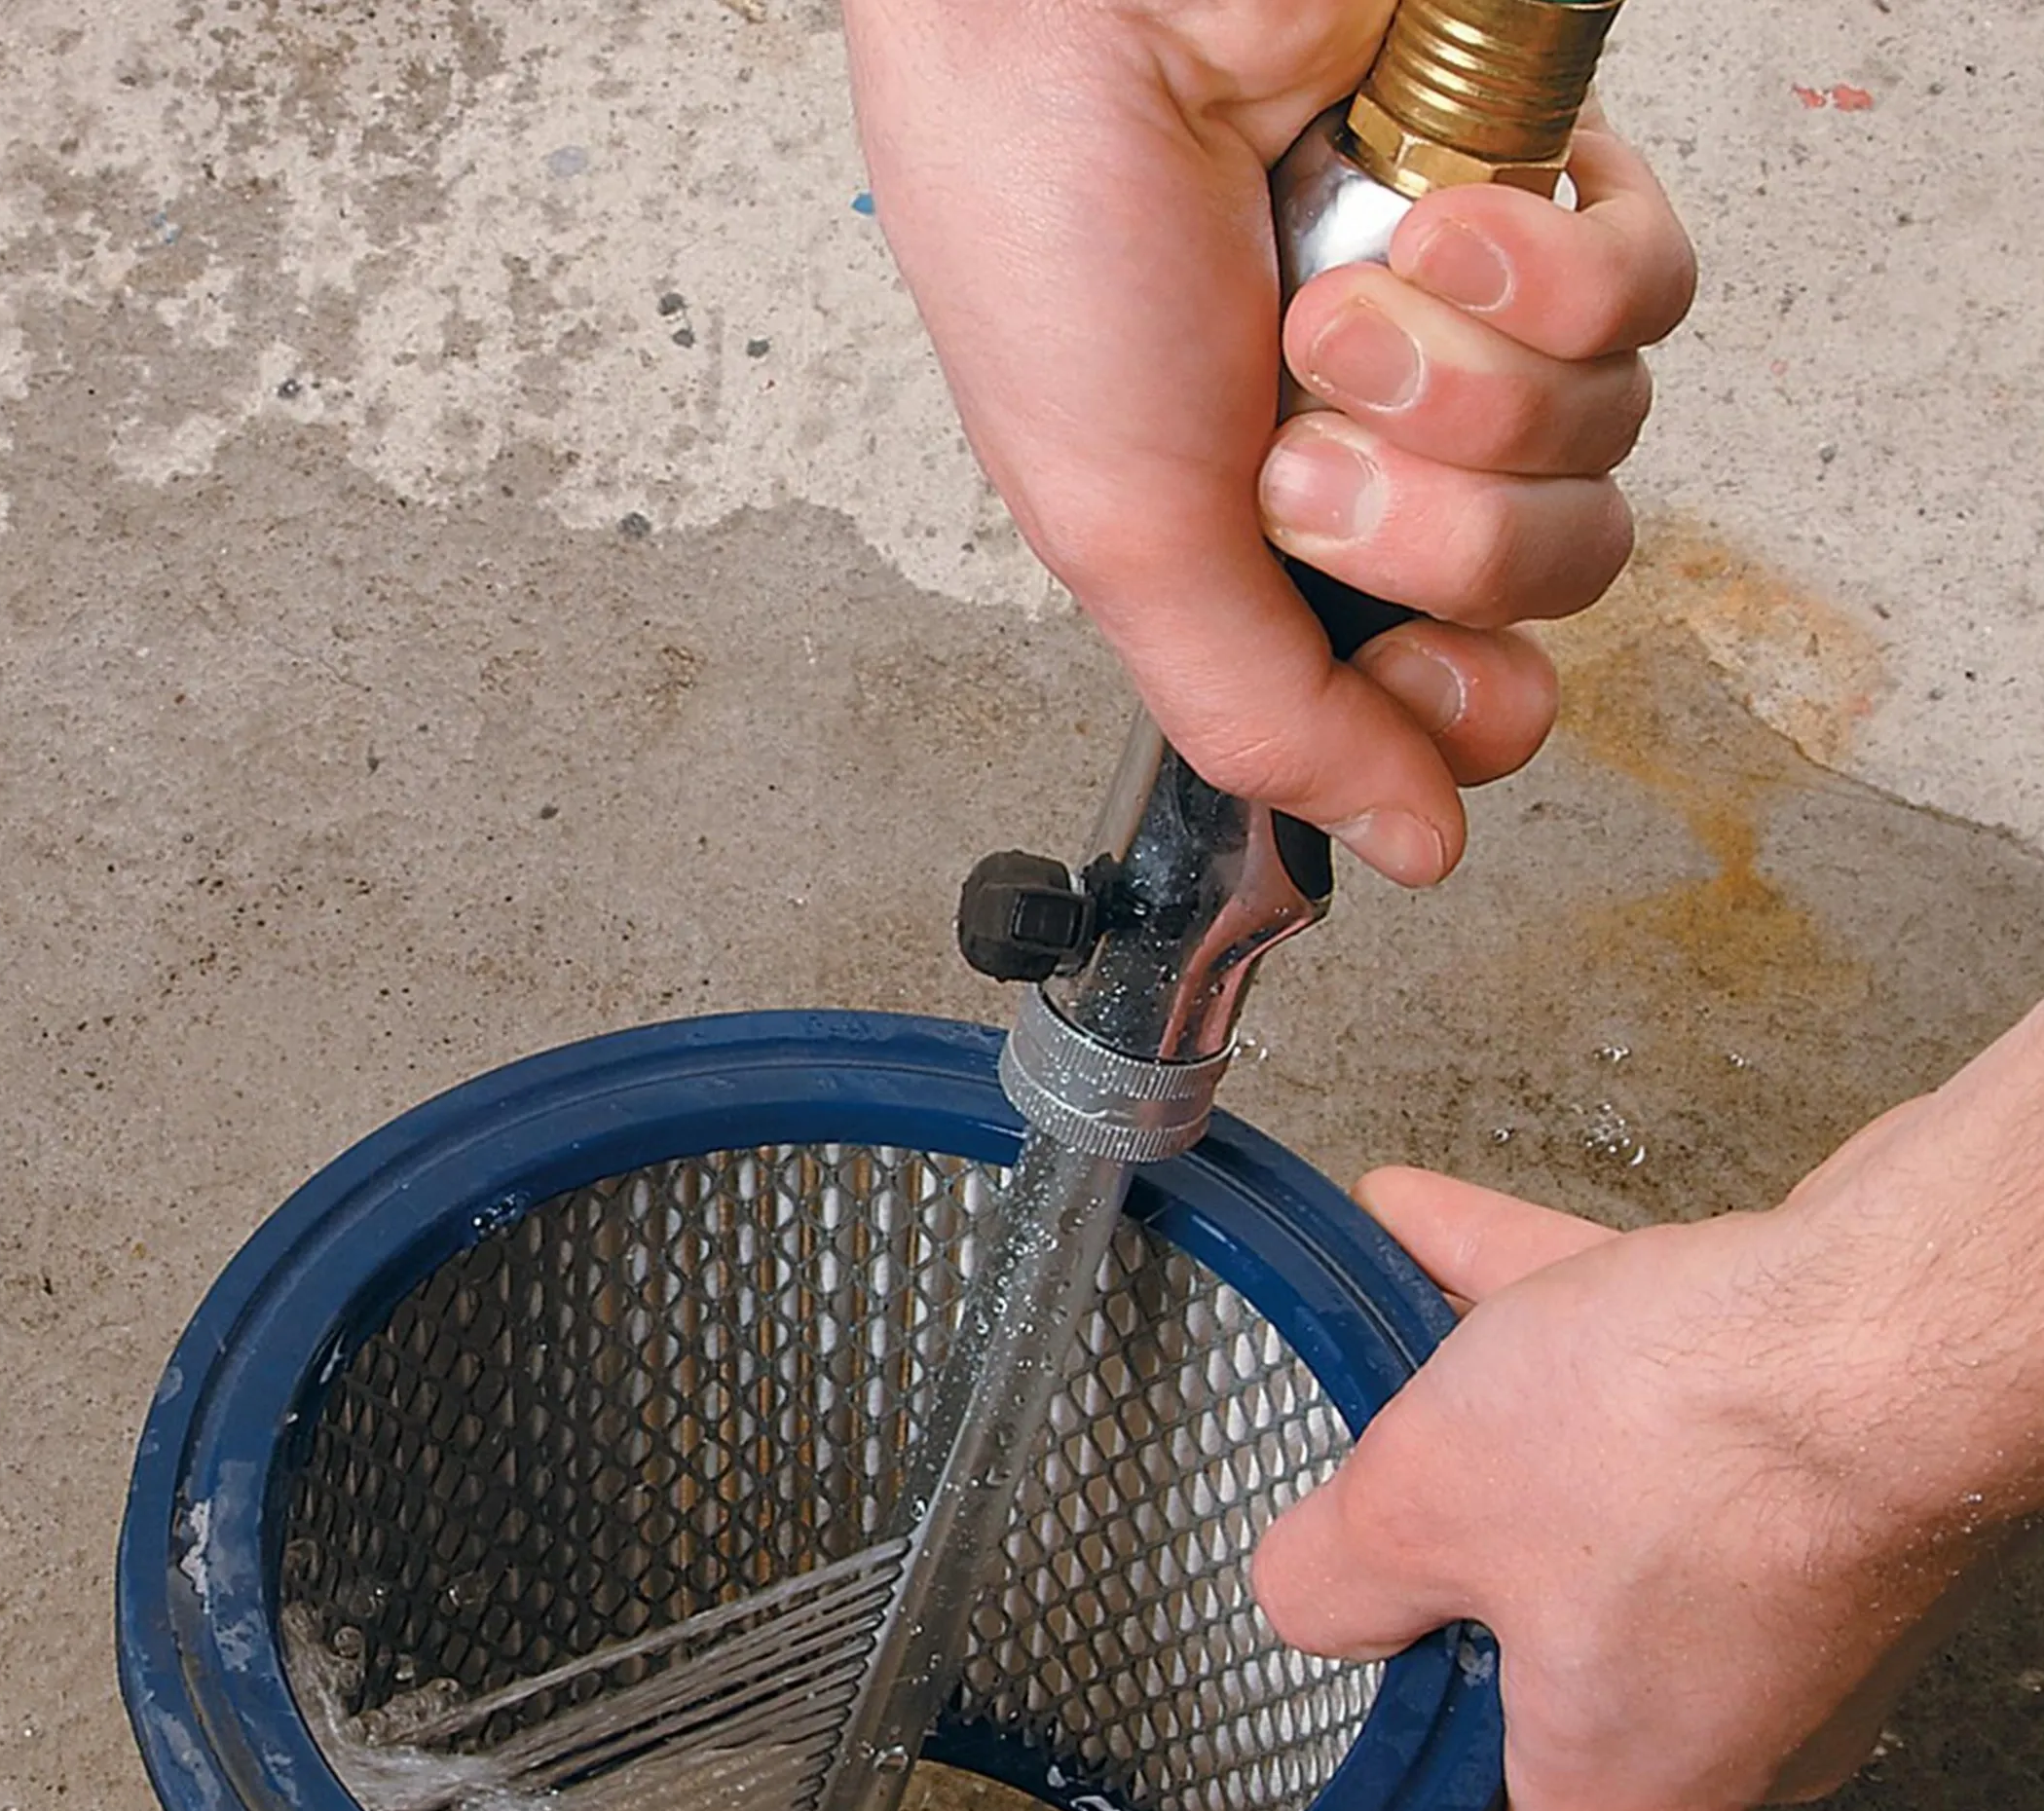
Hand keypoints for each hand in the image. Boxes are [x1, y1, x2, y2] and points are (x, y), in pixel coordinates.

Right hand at [840, 0, 1695, 885]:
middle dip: (1439, 533)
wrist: (1075, 2)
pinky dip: (1548, 277)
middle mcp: (1388, 441)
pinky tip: (1435, 227)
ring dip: (1465, 393)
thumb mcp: (1127, 543)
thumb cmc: (1044, 233)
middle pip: (1544, 580)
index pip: (1459, 689)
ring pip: (1597, 442)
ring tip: (1335, 306)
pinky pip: (1645, 291)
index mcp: (1278, 547)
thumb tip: (1408, 848)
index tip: (1414, 671)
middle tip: (1312, 449)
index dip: (1464, 704)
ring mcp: (1471, 317)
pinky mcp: (1542, 186)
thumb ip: (1268, 720)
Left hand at [1252, 1020, 2043, 1810]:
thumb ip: (1328, 1582)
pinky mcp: (1802, 1471)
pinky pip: (1632, 1410)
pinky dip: (1537, 1331)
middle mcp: (1714, 1717)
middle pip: (1537, 1711)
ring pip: (1578, 1521)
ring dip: (1473, 1427)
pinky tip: (1432, 1229)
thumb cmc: (1690, 1444)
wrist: (1902, 1309)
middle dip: (1444, 1636)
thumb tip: (1304, 1598)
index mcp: (1618, 1791)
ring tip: (1378, 1341)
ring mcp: (1770, 1596)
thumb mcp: (1418, 1512)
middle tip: (1372, 1600)